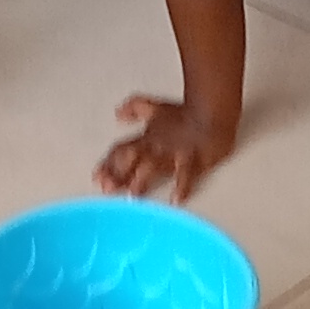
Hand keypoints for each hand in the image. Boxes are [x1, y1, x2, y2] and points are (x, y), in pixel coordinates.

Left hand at [98, 93, 230, 198]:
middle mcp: (157, 148)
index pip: (122, 152)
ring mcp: (175, 154)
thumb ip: (135, 108)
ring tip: (133, 196)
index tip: (97, 177)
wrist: (212, 111)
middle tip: (108, 189)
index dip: (108, 164)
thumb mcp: (155, 107)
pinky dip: (182, 187)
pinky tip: (176, 200)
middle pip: (132, 161)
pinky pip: (187, 174)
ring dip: (142, 181)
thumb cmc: (186, 113)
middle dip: (119, 174)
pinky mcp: (195, 160)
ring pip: (154, 167)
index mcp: (147, 139)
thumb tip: (117, 113)